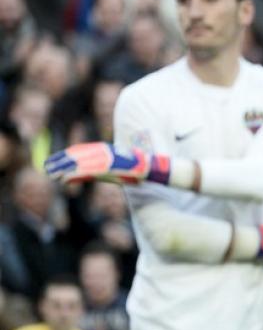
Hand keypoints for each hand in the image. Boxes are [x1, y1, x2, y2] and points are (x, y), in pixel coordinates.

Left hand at [44, 142, 169, 184]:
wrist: (148, 168)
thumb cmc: (134, 171)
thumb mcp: (116, 169)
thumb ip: (100, 170)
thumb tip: (92, 174)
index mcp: (104, 150)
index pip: (80, 151)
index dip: (66, 155)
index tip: (54, 160)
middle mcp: (102, 152)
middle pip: (77, 156)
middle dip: (61, 162)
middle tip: (47, 167)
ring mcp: (104, 160)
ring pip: (79, 164)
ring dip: (64, 169)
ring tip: (52, 174)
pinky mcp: (106, 168)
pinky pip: (86, 172)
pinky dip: (74, 175)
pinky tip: (65, 179)